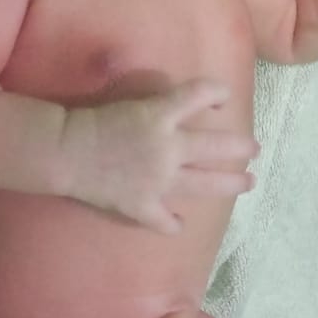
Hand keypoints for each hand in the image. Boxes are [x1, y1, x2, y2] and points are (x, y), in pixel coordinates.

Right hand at [59, 78, 258, 234]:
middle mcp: (168, 149)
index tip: (224, 99)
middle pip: (216, 147)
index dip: (217, 93)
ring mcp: (158, 181)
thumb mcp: (127, 101)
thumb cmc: (89, 119)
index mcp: (160, 115)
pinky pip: (165, 220)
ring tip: (248, 182)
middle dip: (240, 147)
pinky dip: (173, 223)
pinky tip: (180, 223)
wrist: (63, 151)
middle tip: (255, 149)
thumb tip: (179, 105)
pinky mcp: (142, 206)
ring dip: (230, 184)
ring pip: (205, 185)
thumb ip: (157, 103)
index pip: (200, 95)